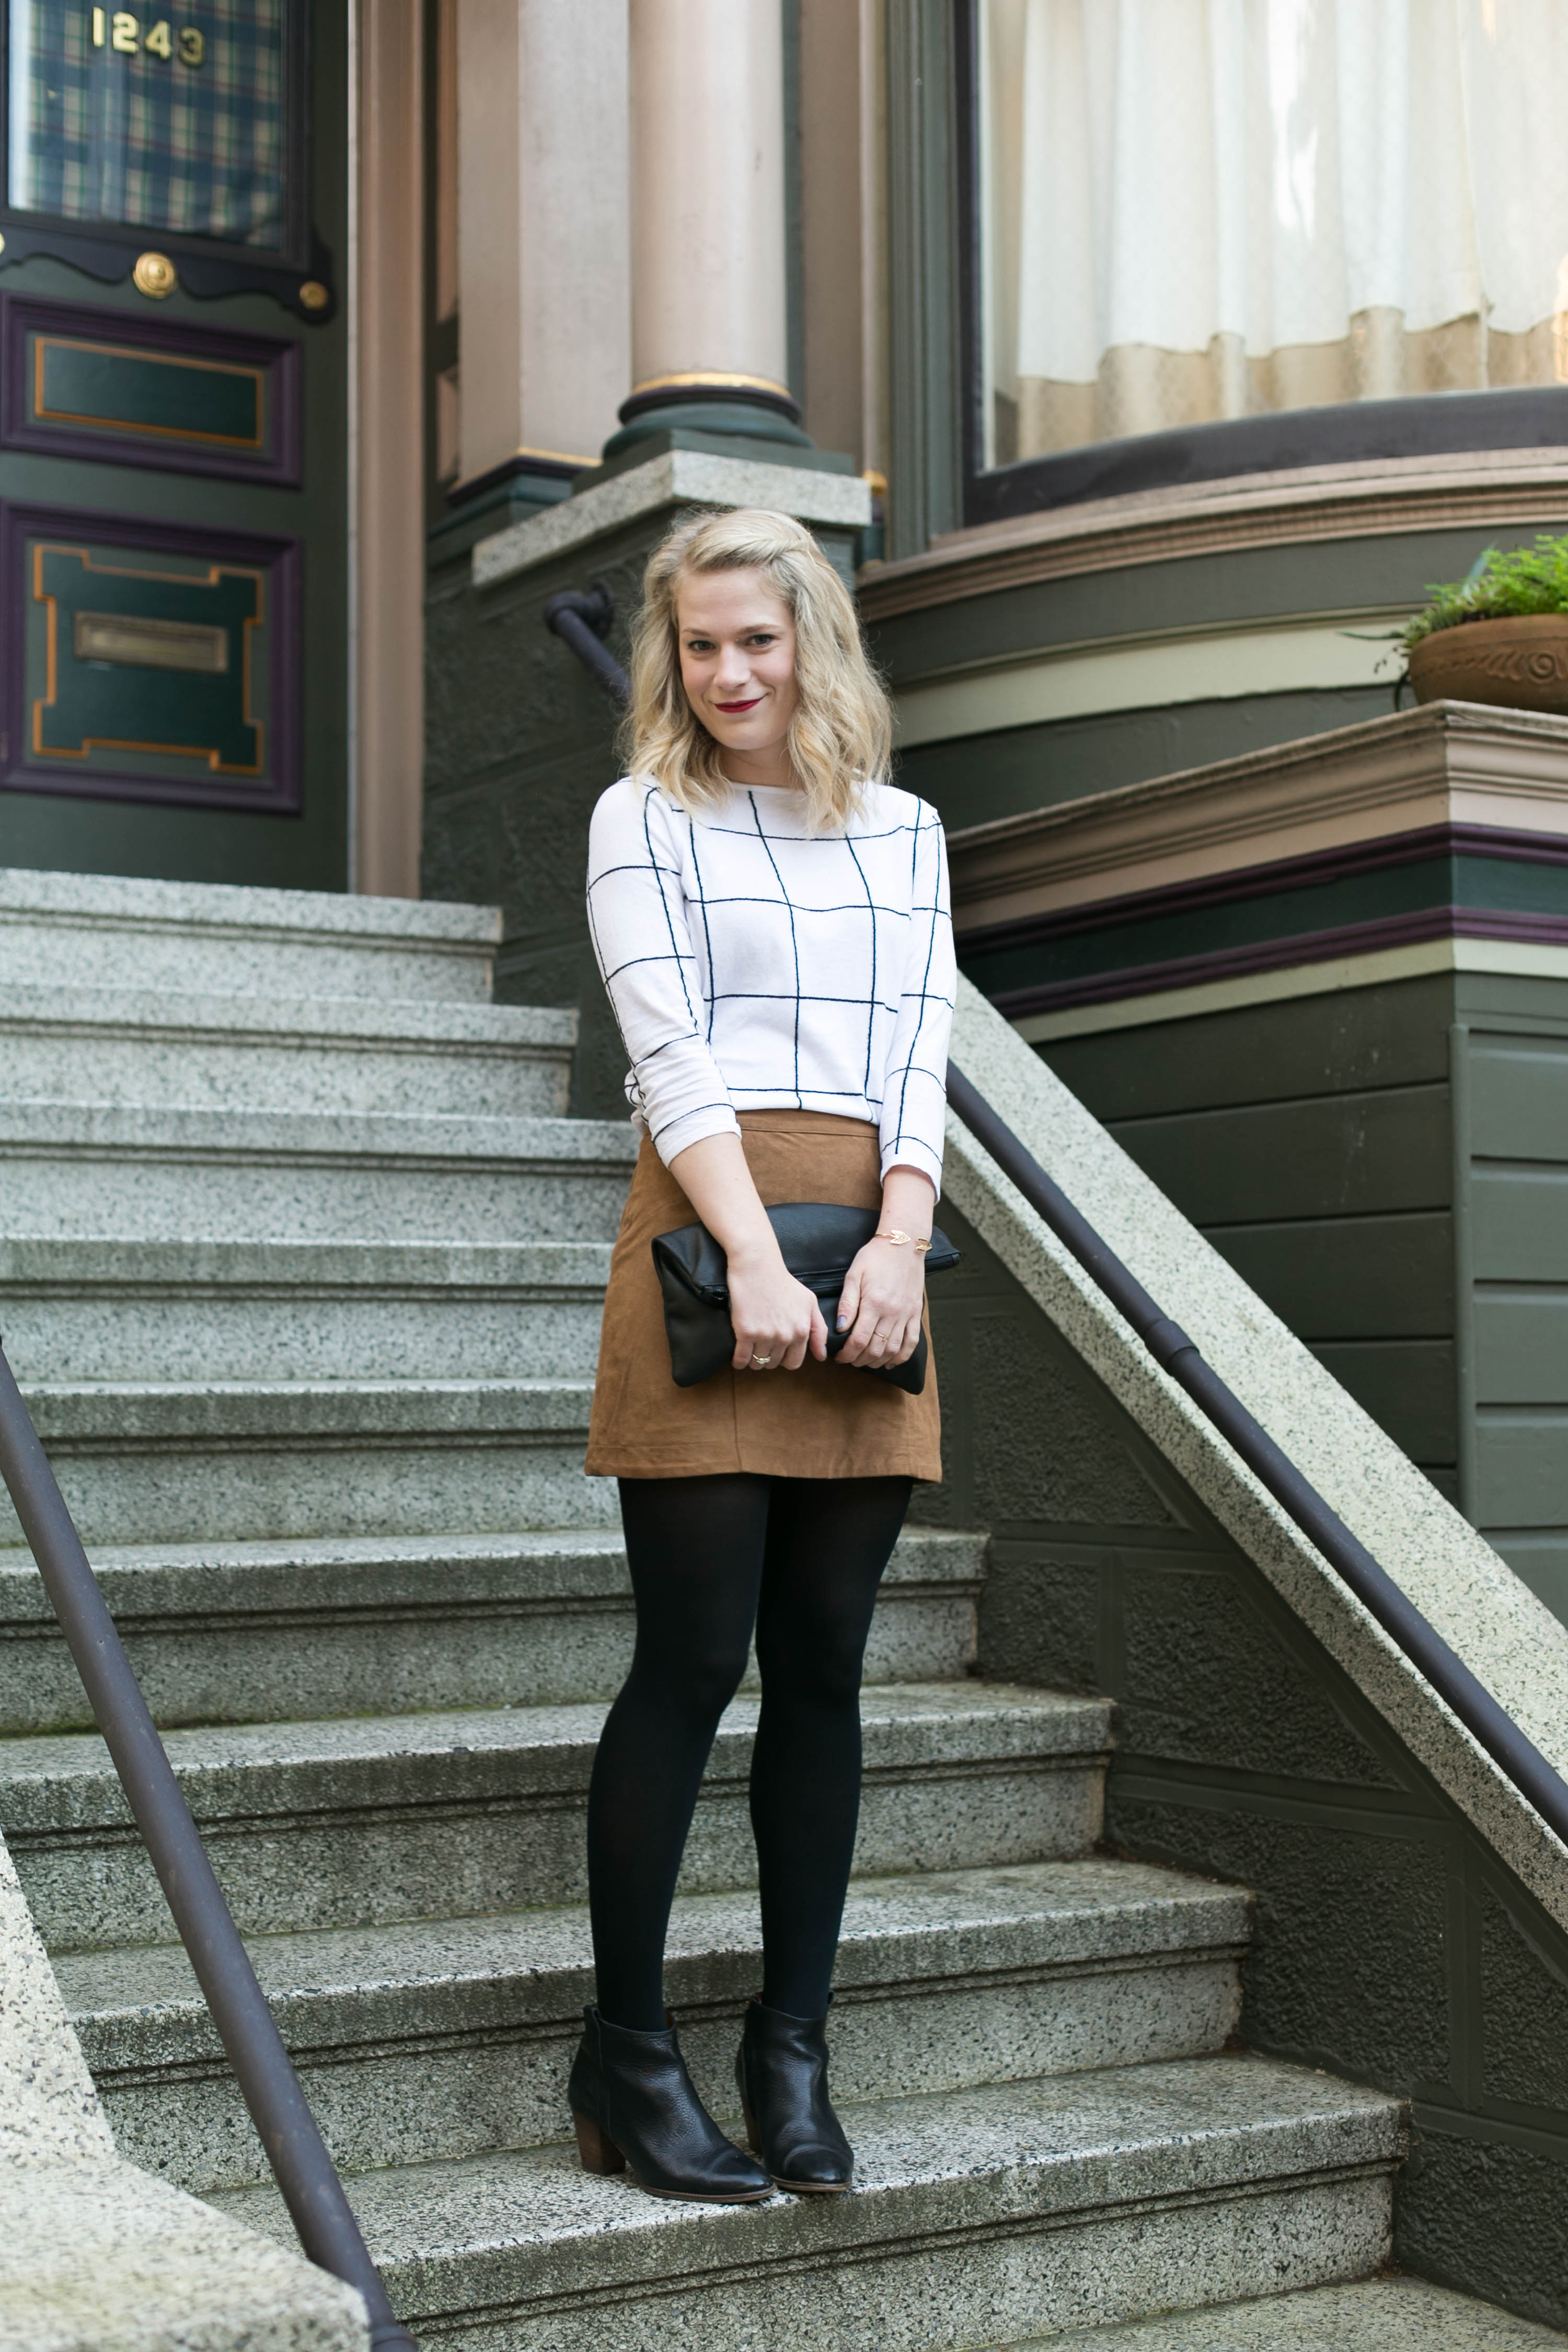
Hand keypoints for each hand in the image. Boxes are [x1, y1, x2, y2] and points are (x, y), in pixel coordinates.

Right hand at [726, 1242, 829, 1372]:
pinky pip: (741, 1359)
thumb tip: (821, 1356)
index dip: (785, 1359)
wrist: (757, 1267)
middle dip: (768, 1358)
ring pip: (758, 1363)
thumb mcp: (809, 1302)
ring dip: (753, 1360)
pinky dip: (738, 1361)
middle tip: (762, 1345)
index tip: (777, 1352)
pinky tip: (737, 1357)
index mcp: (801, 1330)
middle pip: (774, 1363)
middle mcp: (785, 1336)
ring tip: (750, 1348)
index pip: (794, 1362)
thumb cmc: (783, 1282)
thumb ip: (818, 1330)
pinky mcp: (745, 1332)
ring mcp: (765, 1335)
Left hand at [834, 1235, 925, 1368]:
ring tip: (865, 1362)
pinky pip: (912, 1342)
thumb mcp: (854, 1275)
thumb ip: (847, 1303)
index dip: (847, 1354)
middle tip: (849, 1360)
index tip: (839, 1357)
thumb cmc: (875, 1257)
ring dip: (878, 1361)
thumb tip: (839, 1328)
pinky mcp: (916, 1313)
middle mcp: (892, 1312)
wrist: (903, 1244)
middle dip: (859, 1360)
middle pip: (875, 1349)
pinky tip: (890, 1362)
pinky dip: (901, 1356)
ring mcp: (906, 1314)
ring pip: (893, 1349)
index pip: (858, 1340)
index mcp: (874, 1303)